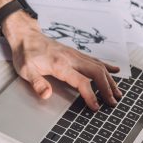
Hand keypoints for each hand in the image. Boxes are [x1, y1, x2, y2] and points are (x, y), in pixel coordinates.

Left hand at [4, 12, 121, 110]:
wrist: (25, 36)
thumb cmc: (25, 53)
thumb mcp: (25, 70)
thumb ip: (37, 83)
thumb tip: (46, 94)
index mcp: (60, 64)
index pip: (81, 81)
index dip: (90, 95)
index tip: (95, 106)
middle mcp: (71, 58)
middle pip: (96, 73)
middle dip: (107, 88)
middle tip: (113, 102)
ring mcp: (74, 55)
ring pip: (98, 66)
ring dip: (109, 80)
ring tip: (117, 92)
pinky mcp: (74, 53)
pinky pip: (94, 60)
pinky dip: (106, 66)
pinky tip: (115, 71)